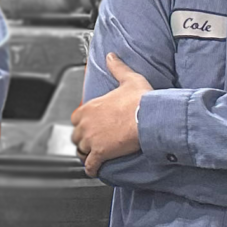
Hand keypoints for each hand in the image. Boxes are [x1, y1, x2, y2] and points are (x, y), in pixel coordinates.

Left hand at [72, 54, 149, 175]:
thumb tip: (111, 56)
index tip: (90, 125)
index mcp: (89, 107)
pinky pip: (90, 165)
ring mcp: (91, 140)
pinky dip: (91, 168)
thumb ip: (117, 67)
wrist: (149, 118)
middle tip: (92, 142)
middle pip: (76, 136)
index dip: (83, 123)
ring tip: (92, 156)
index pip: (76, 118)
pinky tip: (94, 170)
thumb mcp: (128, 78)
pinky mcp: (100, 154)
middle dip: (83, 139)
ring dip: (86, 154)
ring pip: (81, 151)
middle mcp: (86, 124)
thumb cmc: (140, 100)